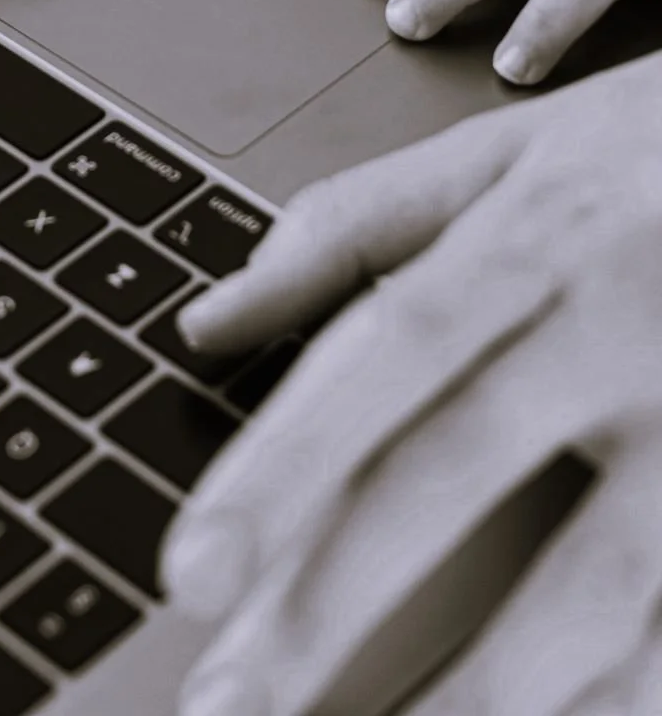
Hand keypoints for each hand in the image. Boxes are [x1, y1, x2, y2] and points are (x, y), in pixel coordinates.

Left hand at [166, 51, 661, 715]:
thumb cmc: (657, 154)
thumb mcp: (513, 149)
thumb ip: (356, 224)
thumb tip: (210, 317)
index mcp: (539, 234)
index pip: (388, 351)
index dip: (287, 462)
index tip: (194, 569)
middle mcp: (622, 328)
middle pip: (457, 475)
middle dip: (334, 601)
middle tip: (227, 699)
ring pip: (594, 588)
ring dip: (476, 693)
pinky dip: (614, 704)